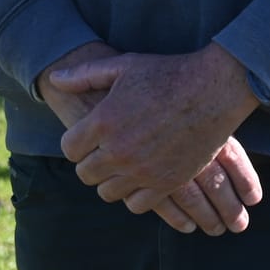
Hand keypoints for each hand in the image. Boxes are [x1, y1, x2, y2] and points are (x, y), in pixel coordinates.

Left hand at [54, 44, 260, 210]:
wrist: (214, 89)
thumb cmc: (167, 73)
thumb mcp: (123, 66)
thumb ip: (84, 74)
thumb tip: (55, 78)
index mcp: (103, 122)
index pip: (69, 149)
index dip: (76, 143)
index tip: (88, 138)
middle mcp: (118, 151)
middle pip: (85, 174)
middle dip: (91, 162)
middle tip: (104, 151)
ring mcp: (143, 171)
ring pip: (108, 192)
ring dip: (111, 180)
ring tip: (123, 164)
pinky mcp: (166, 183)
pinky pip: (136, 204)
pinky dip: (135, 194)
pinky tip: (141, 176)